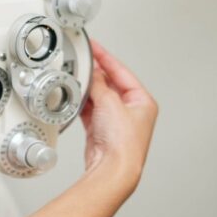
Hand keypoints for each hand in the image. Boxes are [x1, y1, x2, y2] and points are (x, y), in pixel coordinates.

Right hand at [80, 41, 157, 183]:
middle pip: (110, 84)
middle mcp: (131, 111)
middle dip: (95, 75)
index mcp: (143, 101)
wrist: (113, 168)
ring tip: (75, 81)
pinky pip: (90, 111)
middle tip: (81, 64)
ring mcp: (116, 121)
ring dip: (87, 91)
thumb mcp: (111, 103)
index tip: (94, 48)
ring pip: (99, 98)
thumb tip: (93, 73)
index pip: (122, 72)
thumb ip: (99, 84)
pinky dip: (82, 104)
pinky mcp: (102, 130)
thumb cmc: (123, 143)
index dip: (106, 58)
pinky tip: (74, 98)